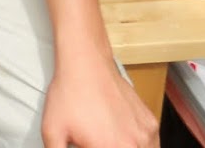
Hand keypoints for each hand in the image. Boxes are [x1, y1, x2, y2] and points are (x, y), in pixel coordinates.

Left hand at [40, 54, 157, 147]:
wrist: (86, 65)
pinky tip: (125, 140)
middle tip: (98, 142)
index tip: (90, 145)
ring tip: (110, 141)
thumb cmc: (69, 96)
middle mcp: (133, 146)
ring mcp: (146, 135)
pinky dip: (142, 146)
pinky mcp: (151, 124)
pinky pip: (152, 145)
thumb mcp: (52, 132)